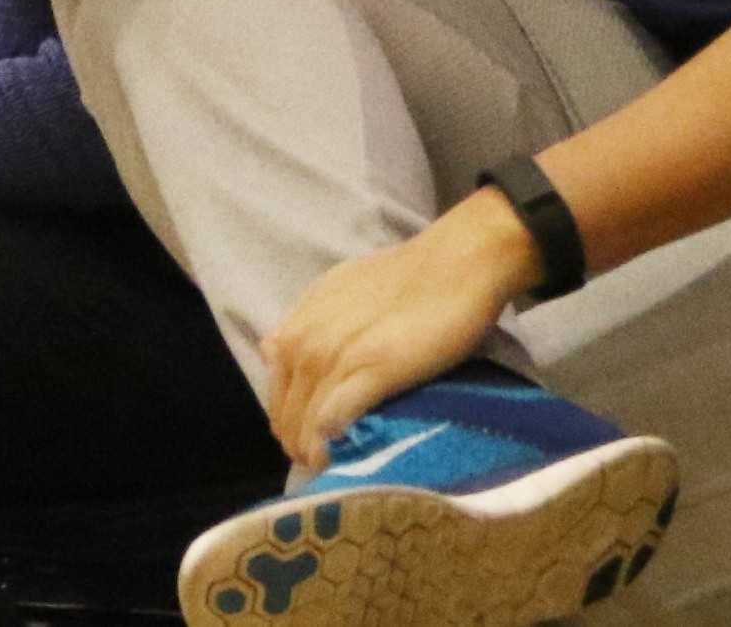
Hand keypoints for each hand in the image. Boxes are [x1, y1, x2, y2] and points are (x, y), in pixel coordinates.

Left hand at [261, 191, 538, 471]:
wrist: (455, 263)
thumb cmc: (408, 276)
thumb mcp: (340, 288)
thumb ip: (310, 320)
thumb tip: (283, 350)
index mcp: (299, 323)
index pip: (276, 392)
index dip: (290, 421)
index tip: (310, 436)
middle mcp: (306, 340)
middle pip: (286, 416)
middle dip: (299, 445)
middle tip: (326, 461)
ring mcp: (335, 357)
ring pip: (305, 425)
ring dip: (315, 454)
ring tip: (337, 467)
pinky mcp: (371, 371)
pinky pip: (332, 423)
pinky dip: (332, 447)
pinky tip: (346, 458)